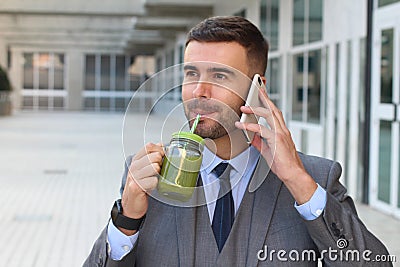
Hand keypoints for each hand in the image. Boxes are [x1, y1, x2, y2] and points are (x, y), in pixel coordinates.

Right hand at [120, 143, 163, 233]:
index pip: (148, 146)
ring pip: (154, 167)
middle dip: (161, 162)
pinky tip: (153, 186)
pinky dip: (156, 183)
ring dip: (159, 172)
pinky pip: (153, 181)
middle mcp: (134, 167)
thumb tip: (161, 144)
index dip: (159, 149)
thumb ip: (151, 156)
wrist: (131, 204)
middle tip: (160, 169)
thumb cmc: (140, 185)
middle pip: (154, 156)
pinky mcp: (136, 187)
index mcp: (136, 160)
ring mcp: (134, 177)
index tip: (163, 155)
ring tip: (156, 177)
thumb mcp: (144, 168)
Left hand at [235, 88, 316, 203]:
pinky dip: (250, 126)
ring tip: (244, 108)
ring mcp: (280, 134)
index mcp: (282, 131)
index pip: (275, 113)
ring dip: (255, 109)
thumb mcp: (268, 151)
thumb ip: (260, 142)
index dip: (269, 102)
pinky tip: (242, 125)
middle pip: (273, 109)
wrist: (292, 173)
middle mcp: (283, 130)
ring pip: (268, 115)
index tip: (262, 94)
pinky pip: (261, 129)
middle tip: (255, 90)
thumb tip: (251, 136)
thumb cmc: (283, 164)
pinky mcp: (276, 139)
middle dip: (264, 98)